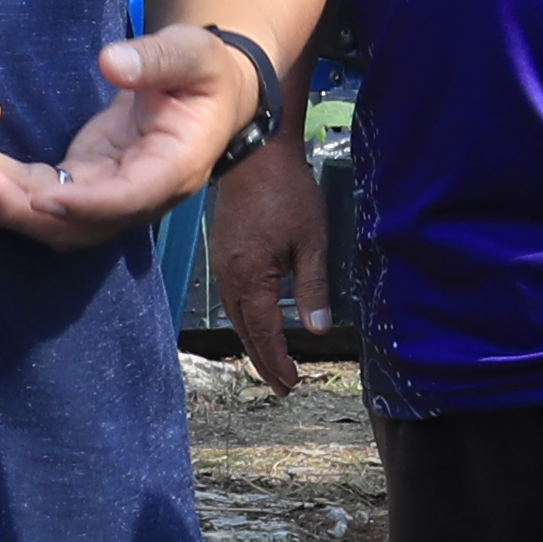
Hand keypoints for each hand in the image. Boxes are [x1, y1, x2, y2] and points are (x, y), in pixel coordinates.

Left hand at [0, 28, 259, 247]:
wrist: (207, 93)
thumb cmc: (204, 72)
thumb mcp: (193, 54)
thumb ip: (156, 59)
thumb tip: (112, 62)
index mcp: (173, 168)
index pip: (128, 198)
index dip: (84, 204)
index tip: (42, 198)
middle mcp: (138, 195)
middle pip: (78, 224)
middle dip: (23, 211)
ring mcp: (107, 193)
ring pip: (52, 219)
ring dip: (5, 206)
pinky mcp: (83, 181)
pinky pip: (40, 196)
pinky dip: (5, 189)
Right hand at [209, 123, 333, 392]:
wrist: (253, 153)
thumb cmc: (287, 192)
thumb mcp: (311, 240)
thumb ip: (314, 287)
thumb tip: (319, 330)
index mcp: (252, 278)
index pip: (265, 333)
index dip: (279, 362)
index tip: (292, 384)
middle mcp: (230, 278)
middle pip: (246, 332)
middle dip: (264, 362)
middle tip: (283, 388)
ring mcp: (222, 267)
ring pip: (236, 318)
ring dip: (254, 344)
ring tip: (271, 364)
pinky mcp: (223, 255)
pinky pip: (232, 300)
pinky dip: (245, 321)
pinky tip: (257, 325)